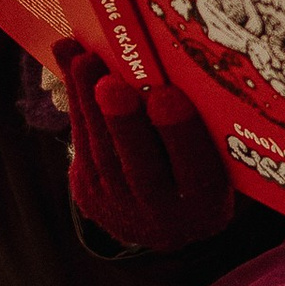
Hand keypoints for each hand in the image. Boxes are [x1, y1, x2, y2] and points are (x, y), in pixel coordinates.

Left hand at [53, 41, 235, 252]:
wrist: (162, 225)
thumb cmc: (195, 171)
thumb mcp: (213, 158)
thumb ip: (200, 124)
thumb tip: (175, 66)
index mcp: (207, 203)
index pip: (198, 170)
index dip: (180, 134)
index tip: (167, 96)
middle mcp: (163, 214)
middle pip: (141, 168)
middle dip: (123, 123)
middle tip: (110, 84)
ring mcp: (120, 208)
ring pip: (102, 153)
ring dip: (89, 102)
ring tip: (81, 60)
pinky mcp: (89, 195)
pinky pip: (82, 147)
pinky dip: (78, 104)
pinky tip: (71, 67)